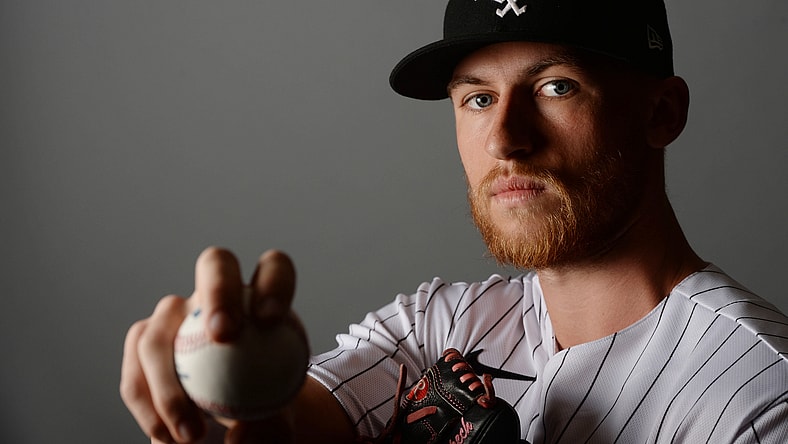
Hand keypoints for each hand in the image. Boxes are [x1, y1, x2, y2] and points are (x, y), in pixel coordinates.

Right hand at [120, 247, 301, 442]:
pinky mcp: (143, 343)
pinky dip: (149, 407)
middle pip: (215, 265)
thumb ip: (269, 424)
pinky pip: (135, 373)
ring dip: (168, 387)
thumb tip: (243, 431)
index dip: (273, 284)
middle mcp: (214, 294)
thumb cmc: (264, 412)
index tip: (270, 321)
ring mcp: (175, 316)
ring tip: (191, 434)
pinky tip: (167, 437)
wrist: (233, 424)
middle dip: (218, 292)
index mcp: (260, 299)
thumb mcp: (279, 423)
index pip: (273, 268)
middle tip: (224, 335)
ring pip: (157, 333)